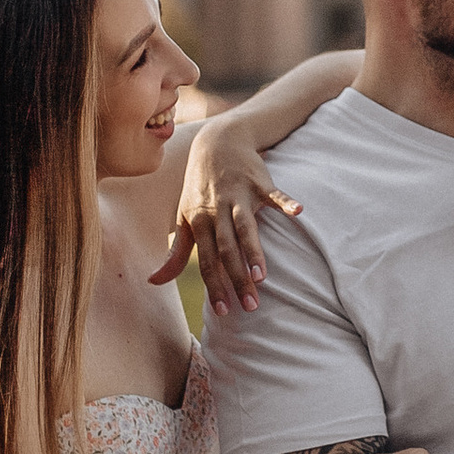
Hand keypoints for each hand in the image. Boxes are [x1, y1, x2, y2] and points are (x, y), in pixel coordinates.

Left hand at [153, 123, 301, 313]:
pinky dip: (285, 201)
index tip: (223, 311)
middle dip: (236, 279)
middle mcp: (217, 211)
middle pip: (226, 250)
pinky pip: (274, 193)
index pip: (205, 260)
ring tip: (261, 277)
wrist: (217, 143)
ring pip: (245, 228)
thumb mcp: (184, 217)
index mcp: (199, 222)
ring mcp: (238, 196)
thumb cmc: (200, 186)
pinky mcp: (259, 182)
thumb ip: (175, 253)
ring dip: (253, 252)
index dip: (213, 285)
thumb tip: (154, 282)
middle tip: (250, 306)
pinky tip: (299, 212)